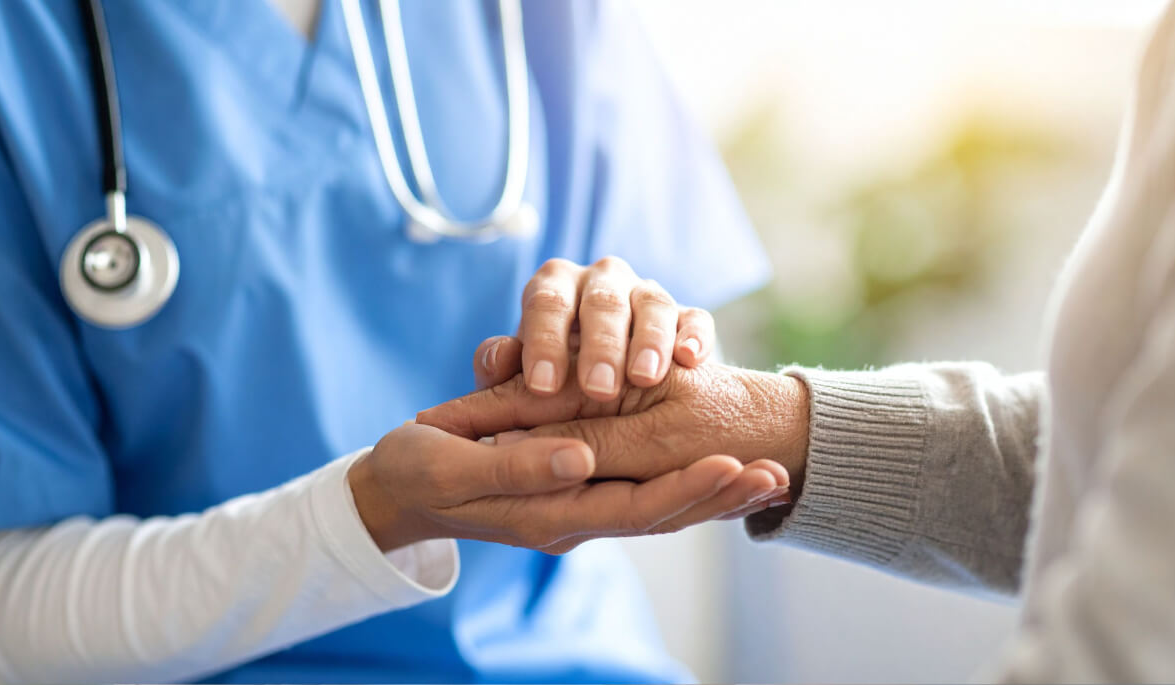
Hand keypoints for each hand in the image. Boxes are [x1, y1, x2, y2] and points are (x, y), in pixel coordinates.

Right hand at [347, 422, 790, 553]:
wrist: (395, 490)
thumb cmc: (417, 470)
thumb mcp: (454, 464)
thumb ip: (517, 466)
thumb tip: (580, 460)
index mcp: (547, 514)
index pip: (632, 507)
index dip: (686, 489)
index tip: (735, 466)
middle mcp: (573, 518)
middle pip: (661, 515)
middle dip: (720, 497)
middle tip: (779, 475)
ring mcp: (576, 508)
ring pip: (659, 508)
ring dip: (714, 494)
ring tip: (769, 477)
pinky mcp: (575, 491)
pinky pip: (640, 494)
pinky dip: (684, 485)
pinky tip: (718, 473)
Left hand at [488, 257, 715, 399]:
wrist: (611, 390)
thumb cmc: (553, 383)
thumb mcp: (523, 379)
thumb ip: (503, 372)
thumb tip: (496, 360)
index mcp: (554, 287)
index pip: (547, 302)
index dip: (544, 341)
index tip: (543, 386)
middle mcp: (601, 281)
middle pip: (602, 301)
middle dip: (600, 346)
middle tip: (598, 390)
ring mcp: (647, 294)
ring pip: (651, 305)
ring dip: (649, 340)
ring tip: (645, 378)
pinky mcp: (686, 316)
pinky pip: (695, 318)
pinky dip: (694, 335)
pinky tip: (690, 359)